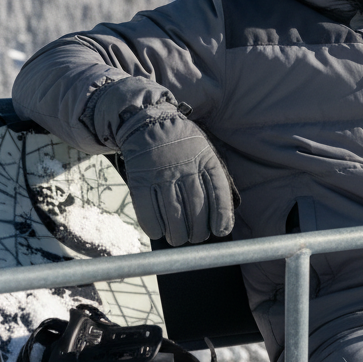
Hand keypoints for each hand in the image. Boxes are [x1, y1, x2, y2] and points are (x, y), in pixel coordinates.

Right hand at [118, 103, 235, 245]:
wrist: (149, 122)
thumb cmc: (181, 144)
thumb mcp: (204, 151)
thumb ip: (212, 176)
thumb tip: (220, 213)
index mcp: (205, 159)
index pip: (219, 192)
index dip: (222, 216)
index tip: (221, 231)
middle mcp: (185, 168)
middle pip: (197, 208)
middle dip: (199, 230)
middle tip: (196, 237)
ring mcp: (162, 174)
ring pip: (174, 214)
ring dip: (177, 234)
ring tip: (179, 239)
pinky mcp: (140, 180)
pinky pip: (148, 210)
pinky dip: (154, 226)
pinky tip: (159, 232)